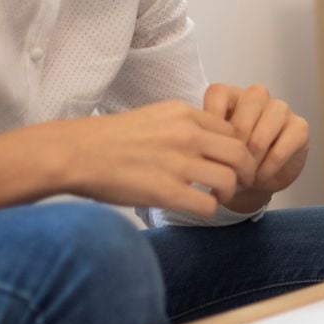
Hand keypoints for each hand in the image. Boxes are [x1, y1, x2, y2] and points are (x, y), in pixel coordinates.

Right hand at [0, 101, 256, 219]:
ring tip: (216, 196)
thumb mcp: (155, 117)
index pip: (232, 129)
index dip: (236, 149)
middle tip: (238, 183)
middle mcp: (187, 134)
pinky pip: (208, 205)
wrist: (78, 152)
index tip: (230, 162)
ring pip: (231, 180)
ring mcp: (178, 163)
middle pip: (241, 152)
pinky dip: (209, 210)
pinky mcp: (167, 191)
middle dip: (245, 170)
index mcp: (184, 113)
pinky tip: (197, 208)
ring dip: (229, 193)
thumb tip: (208, 140)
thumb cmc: (112, 138)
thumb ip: (184, 125)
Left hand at [202, 83, 309, 210]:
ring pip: (265, 129)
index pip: (217, 94)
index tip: (210, 151)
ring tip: (246, 176)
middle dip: (236, 148)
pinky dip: (270, 166)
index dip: (213, 127)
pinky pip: (283, 146)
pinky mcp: (300, 126)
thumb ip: (207, 139)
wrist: (256, 181)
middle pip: (244, 115)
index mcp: (231, 94)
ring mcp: (280, 108)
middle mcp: (256, 95)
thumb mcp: (213, 148)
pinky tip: (262, 177)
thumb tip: (201, 146)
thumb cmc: (231, 159)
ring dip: (254, 157)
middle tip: (230, 171)